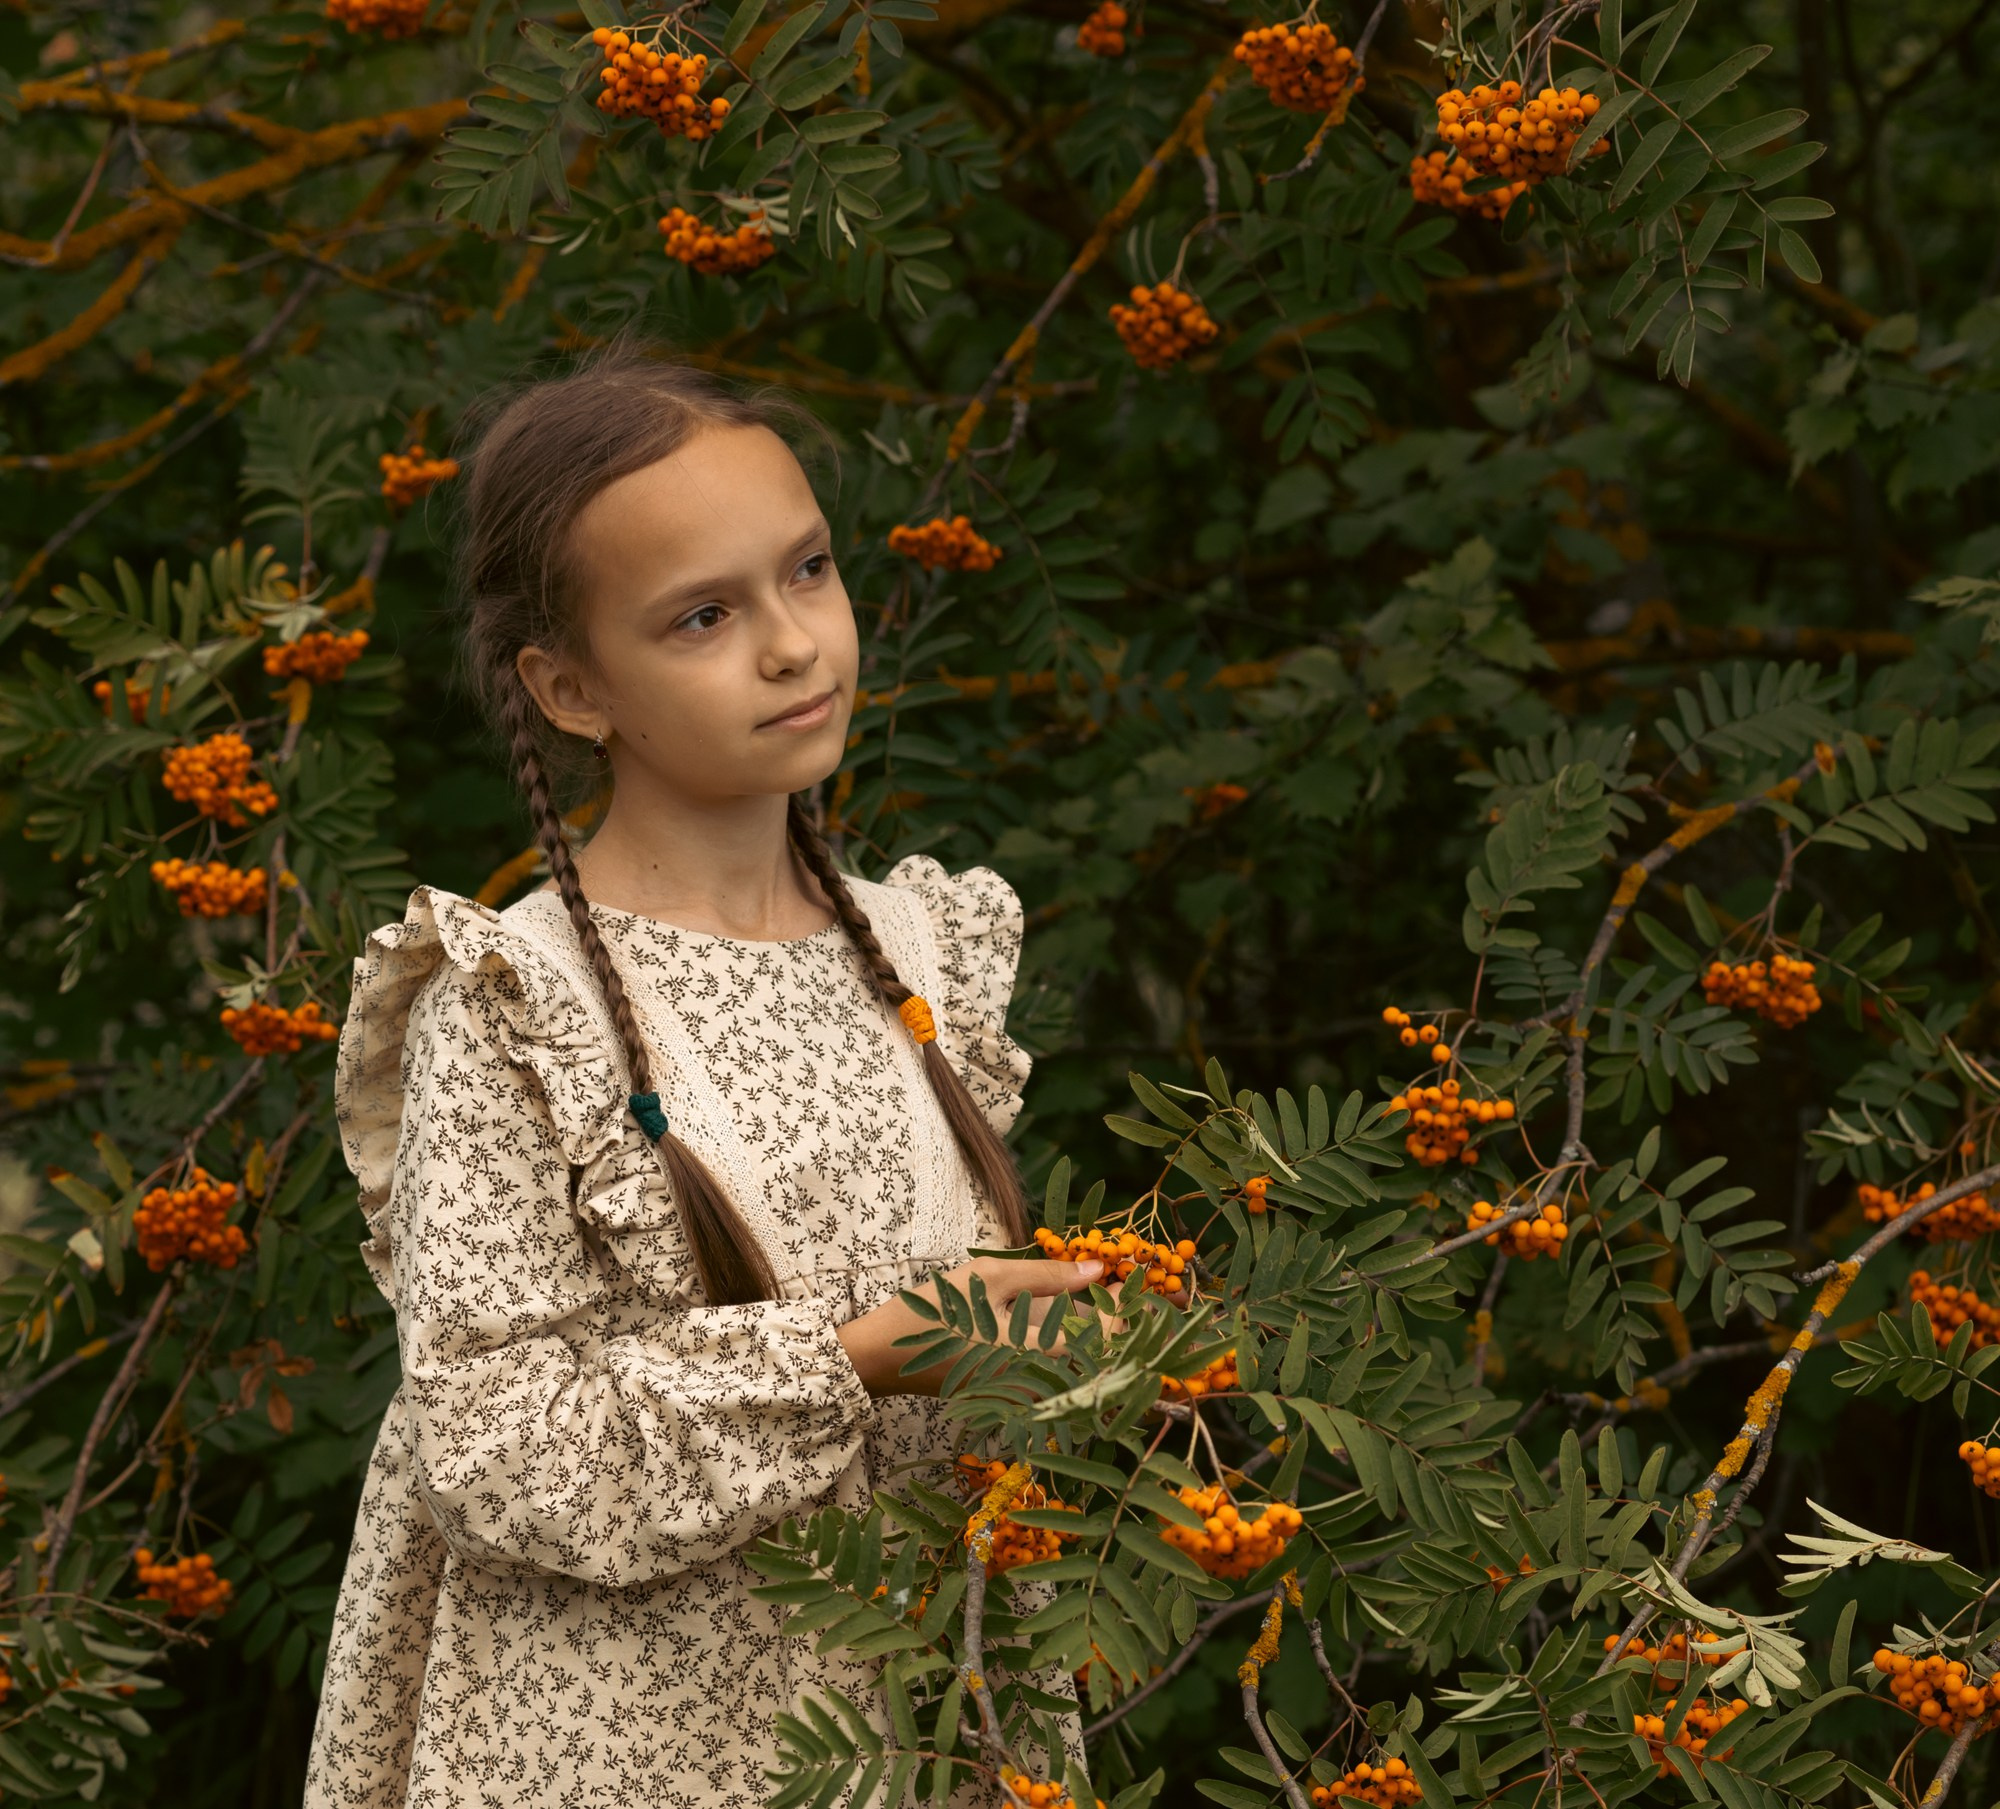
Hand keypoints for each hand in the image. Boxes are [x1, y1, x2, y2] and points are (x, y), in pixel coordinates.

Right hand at [836, 1256, 1121, 1398]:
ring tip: (1100, 1305)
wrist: (887, 1356)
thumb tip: (1095, 1267)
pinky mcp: (1014, 1403)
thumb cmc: (937, 1309)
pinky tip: (1071, 1329)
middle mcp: (1036, 1386)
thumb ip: (1047, 1276)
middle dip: (1117, 1326)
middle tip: (1120, 1290)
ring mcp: (1025, 1400)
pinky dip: (1074, 1355)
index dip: (1123, 1309)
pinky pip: (1060, 1381)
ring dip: (1098, 1342)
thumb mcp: (991, 1277)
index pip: (1101, 1339)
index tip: (1129, 1280)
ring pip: (1081, 1374)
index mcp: (1032, 1353)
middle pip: (1098, 1362)